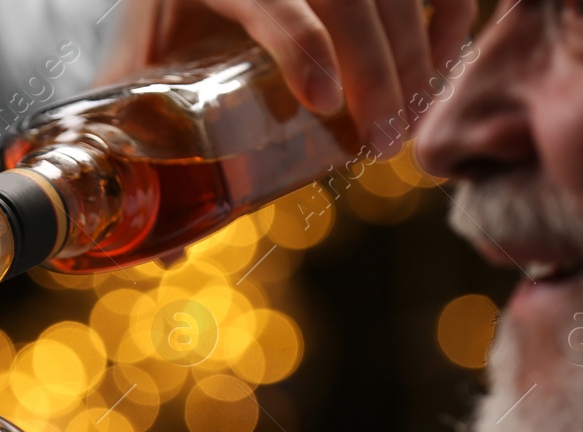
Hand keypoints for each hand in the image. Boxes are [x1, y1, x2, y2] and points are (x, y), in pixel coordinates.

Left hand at [99, 0, 477, 148]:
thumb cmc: (159, 24)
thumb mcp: (137, 73)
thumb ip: (139, 143)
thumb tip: (166, 257)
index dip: (299, 45)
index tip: (326, 104)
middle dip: (376, 68)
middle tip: (382, 146)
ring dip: (414, 49)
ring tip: (408, 121)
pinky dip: (445, 10)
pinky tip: (441, 63)